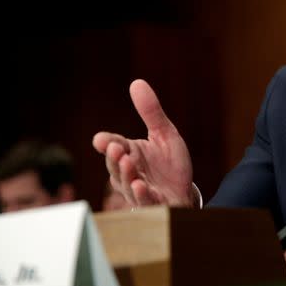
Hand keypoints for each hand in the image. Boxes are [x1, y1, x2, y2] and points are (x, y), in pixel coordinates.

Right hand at [92, 79, 194, 207]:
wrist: (184, 189)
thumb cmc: (169, 163)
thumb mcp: (165, 133)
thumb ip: (151, 112)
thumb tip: (137, 82)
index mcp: (131, 153)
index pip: (115, 146)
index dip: (108, 143)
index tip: (101, 140)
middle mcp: (131, 172)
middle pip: (116, 166)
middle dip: (114, 158)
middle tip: (116, 147)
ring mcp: (140, 189)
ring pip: (127, 184)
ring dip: (126, 174)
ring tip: (127, 163)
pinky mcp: (154, 203)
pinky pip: (145, 200)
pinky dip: (141, 194)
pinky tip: (140, 186)